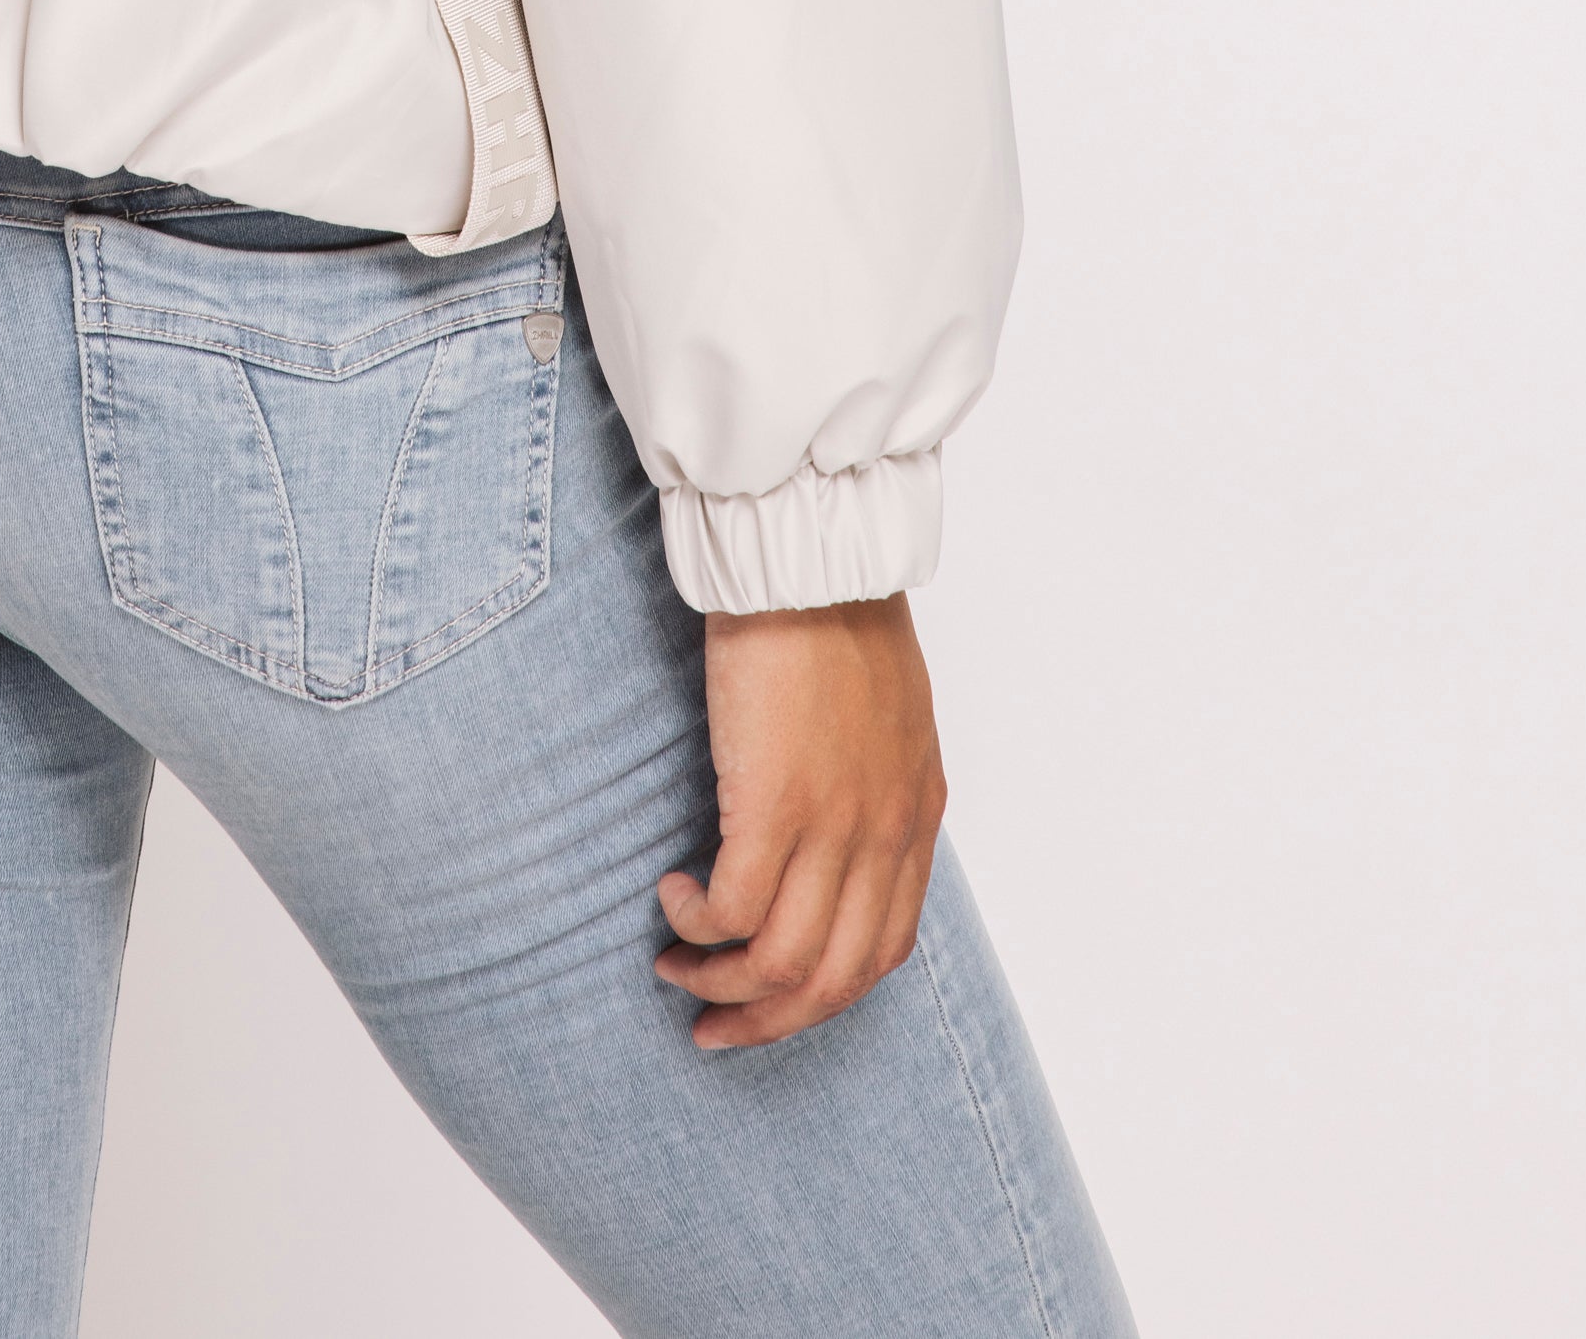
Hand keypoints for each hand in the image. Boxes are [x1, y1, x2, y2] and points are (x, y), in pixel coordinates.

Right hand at [655, 595, 944, 1047]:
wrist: (812, 557)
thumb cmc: (837, 614)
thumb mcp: (886, 718)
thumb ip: (872, 782)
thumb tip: (832, 833)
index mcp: (914, 816)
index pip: (883, 951)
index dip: (821, 994)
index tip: (768, 1001)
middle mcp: (883, 837)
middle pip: (832, 979)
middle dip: (766, 1020)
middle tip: (710, 1027)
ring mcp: (833, 827)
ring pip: (780, 962)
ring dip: (720, 984)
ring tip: (675, 964)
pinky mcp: (773, 805)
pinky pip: (733, 909)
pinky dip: (698, 923)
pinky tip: (671, 894)